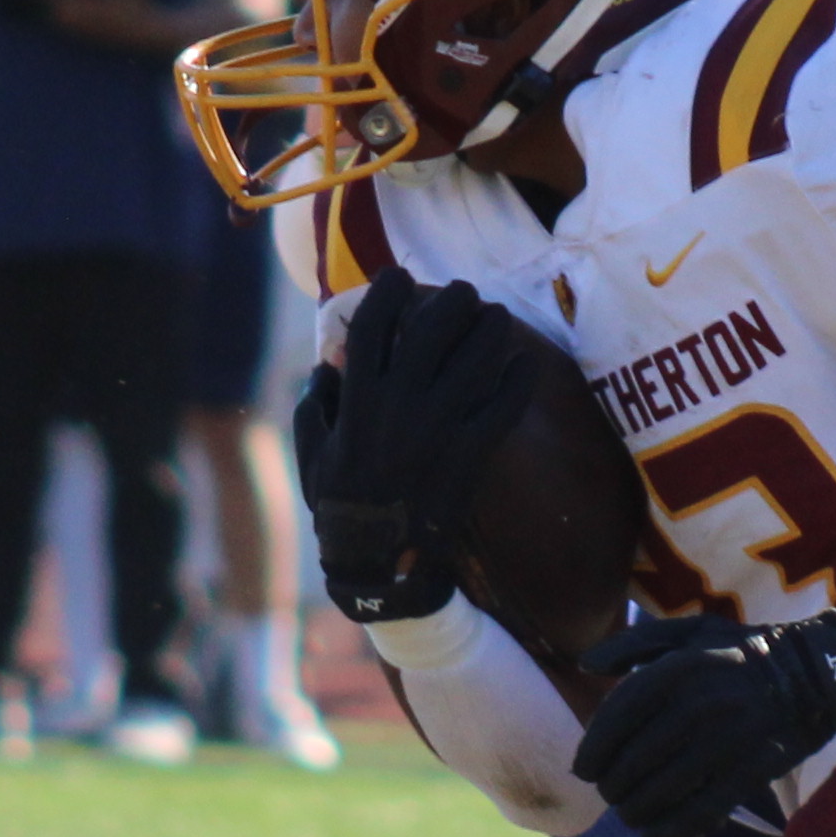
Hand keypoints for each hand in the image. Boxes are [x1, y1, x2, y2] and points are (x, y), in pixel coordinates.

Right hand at [297, 274, 556, 624]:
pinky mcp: (469, 453)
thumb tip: (328, 364)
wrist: (376, 559)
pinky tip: (524, 365)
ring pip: (474, 359)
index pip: (374, 324)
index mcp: (357, 399)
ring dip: (491, 330)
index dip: (388, 290)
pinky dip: (517, 381)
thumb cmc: (339, 504)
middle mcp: (398, 405)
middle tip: (464, 292)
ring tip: (497, 318)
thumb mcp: (312, 450)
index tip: (399, 277)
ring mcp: (437, 428)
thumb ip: (315, 403)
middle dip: (452, 299)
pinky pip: (502, 406)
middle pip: (432, 328)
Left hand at [570, 609, 835, 836]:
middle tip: (612, 795)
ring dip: (636, 812)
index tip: (585, 770)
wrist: (816, 672)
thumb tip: (586, 665)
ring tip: (631, 815)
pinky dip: (671, 831)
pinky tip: (656, 836)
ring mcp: (726, 739)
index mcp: (677, 668)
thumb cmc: (742, 653)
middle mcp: (698, 702)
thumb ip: (634, 642)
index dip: (593, 750)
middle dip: (613, 787)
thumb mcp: (691, 631)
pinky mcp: (751, 769)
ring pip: (661, 791)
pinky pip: (700, 812)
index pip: (617, 717)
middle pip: (633, 760)